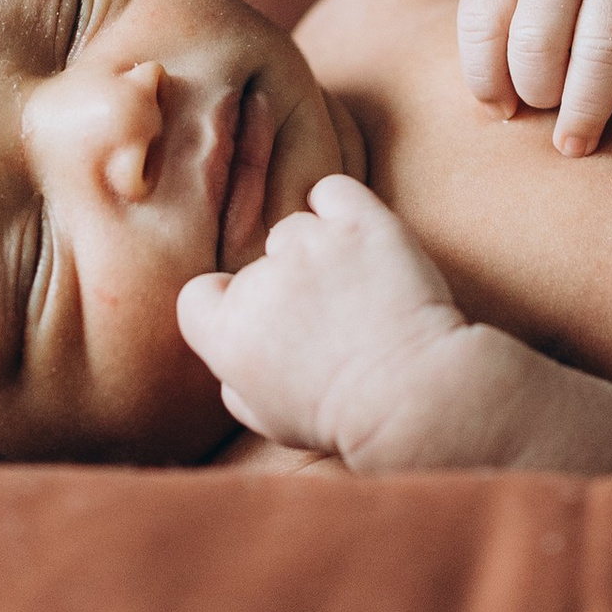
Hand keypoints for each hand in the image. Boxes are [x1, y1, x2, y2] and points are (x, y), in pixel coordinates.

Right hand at [178, 179, 465, 464]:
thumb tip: (234, 353)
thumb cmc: (341, 417)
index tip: (261, 320)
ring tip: (353, 288)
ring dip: (317, 250)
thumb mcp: (268, 420)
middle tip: (325, 318)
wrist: (412, 395)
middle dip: (285, 286)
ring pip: (296, 228)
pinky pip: (331, 191)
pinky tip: (356, 236)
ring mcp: (312, 244)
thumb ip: (237, 380)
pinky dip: (339, 207)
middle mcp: (262, 281)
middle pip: (258, 263)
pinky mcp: (360, 221)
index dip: (227, 306)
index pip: (200, 296)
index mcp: (230, 334)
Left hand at [458, 0, 611, 155]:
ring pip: (603, 49)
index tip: (503, 111)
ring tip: (578, 145)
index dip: (485, 78)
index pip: (481, 21)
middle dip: (538, 95)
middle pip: (538, 41)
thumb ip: (497, 18)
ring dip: (588, 109)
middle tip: (550, 125)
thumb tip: (498, 110)